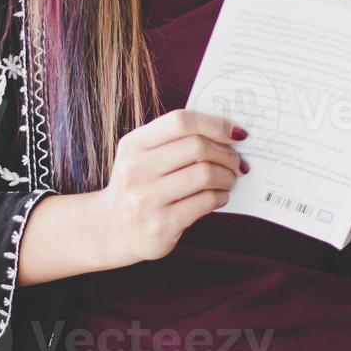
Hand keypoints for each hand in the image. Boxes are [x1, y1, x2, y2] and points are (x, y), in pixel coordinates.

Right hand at [99, 109, 247, 264]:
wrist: (114, 229)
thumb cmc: (140, 184)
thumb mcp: (144, 155)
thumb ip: (176, 140)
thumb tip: (228, 133)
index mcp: (134, 144)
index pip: (180, 121)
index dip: (214, 124)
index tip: (235, 133)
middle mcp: (136, 169)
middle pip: (198, 147)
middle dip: (227, 154)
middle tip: (237, 161)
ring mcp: (147, 199)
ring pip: (205, 174)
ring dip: (227, 176)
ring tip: (229, 179)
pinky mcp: (162, 224)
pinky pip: (205, 202)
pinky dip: (221, 197)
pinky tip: (219, 196)